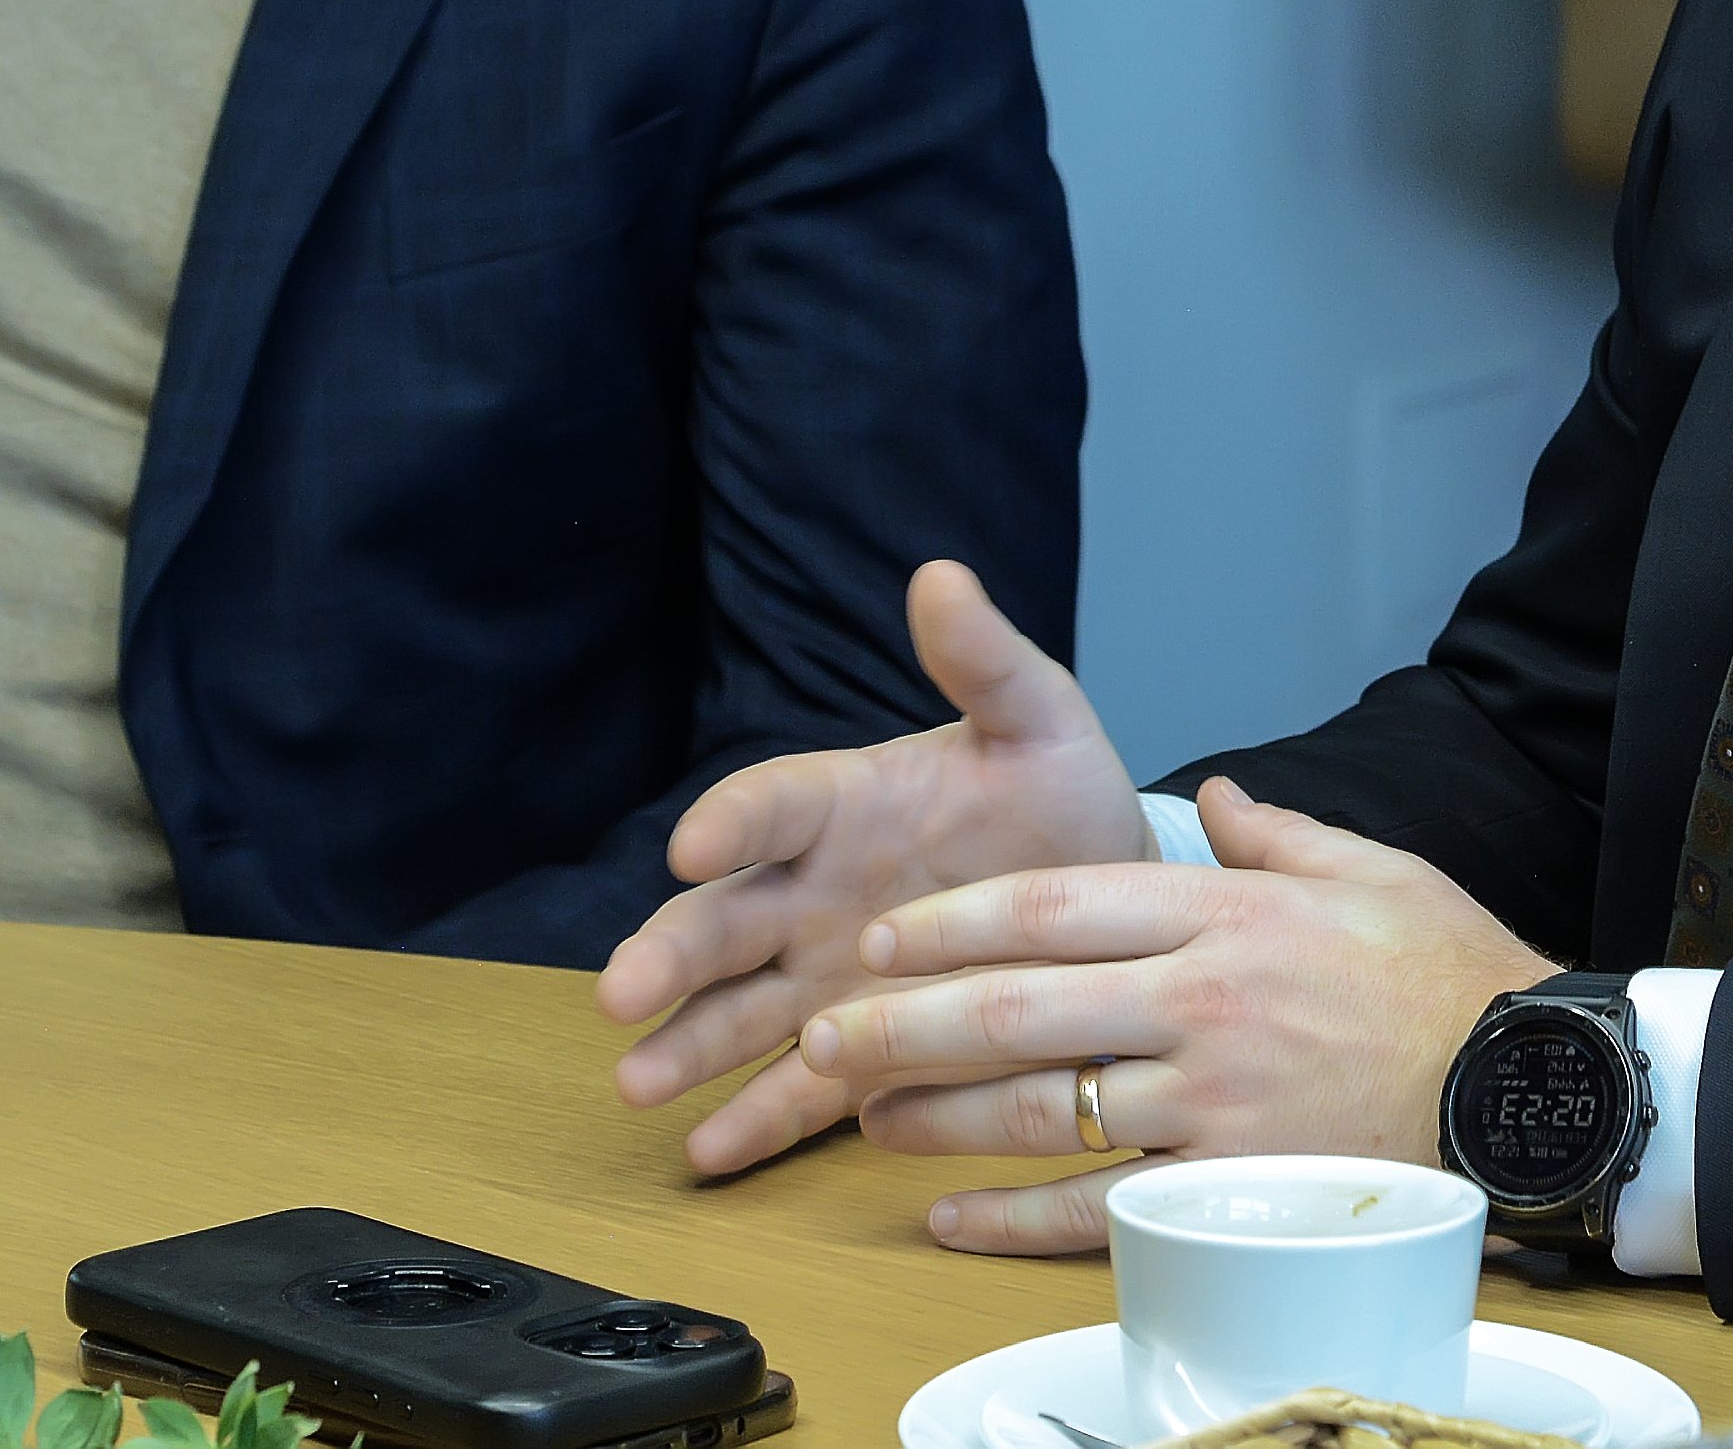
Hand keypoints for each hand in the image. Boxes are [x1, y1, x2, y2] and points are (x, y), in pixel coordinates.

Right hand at [598, 562, 1145, 1173]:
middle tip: (621, 993)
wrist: (1111, 903)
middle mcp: (812, 896)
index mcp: (842, 806)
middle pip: (724, 921)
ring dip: (684, 1048)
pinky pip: (796, 1092)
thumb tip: (942, 576)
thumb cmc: (1060, 798)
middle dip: (668, 955)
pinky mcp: (857, 1055)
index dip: (731, 823)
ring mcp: (824, 981)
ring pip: (736, 1014)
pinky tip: (706, 1155)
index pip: (770, 806)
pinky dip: (752, 1123)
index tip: (694, 845)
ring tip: (635, 1085)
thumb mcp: (1038, 724)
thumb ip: (986, 664)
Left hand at [801, 774, 1557, 1253]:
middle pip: (1020, 1009)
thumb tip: (1209, 795)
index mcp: (1224, 914)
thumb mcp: (1370, 867)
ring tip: (865, 1114)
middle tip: (825, 1029)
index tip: (882, 938)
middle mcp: (1202, 1004)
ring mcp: (1211, 1103)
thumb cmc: (1450, 975)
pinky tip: (952, 1216)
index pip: (1056, 906)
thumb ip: (1272, 831)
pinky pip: (1100, 1209)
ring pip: (1042, 1111)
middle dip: (906, 1021)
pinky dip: (1014, 1218)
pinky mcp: (1230, 1184)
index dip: (953, 922)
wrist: (1529, 1086)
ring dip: (938, 1117)